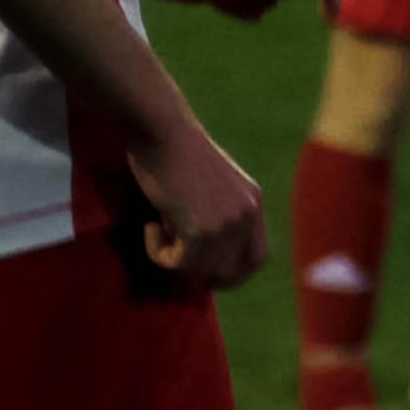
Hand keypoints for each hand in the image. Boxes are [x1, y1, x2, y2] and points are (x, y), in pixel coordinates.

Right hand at [127, 116, 266, 287]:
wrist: (163, 129)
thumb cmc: (175, 151)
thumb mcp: (212, 186)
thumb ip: (217, 216)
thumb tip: (204, 261)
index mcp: (253, 201)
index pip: (258, 257)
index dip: (235, 274)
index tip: (210, 279)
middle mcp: (247, 214)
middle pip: (231, 271)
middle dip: (201, 273)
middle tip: (174, 257)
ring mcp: (227, 224)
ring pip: (200, 269)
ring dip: (173, 257)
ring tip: (157, 225)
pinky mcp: (201, 231)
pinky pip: (177, 263)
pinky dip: (158, 251)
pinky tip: (151, 224)